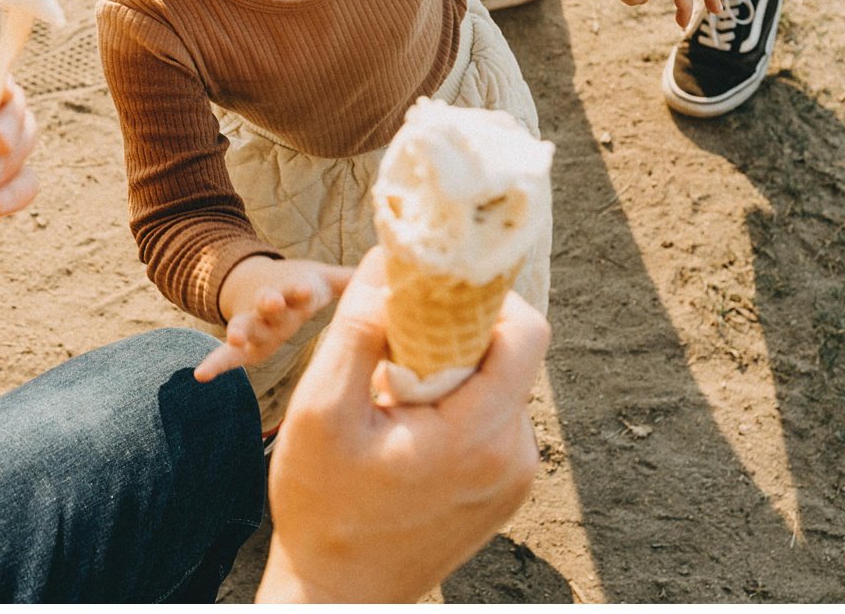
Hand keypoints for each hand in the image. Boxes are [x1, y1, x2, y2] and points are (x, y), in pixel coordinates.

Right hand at [196, 256, 353, 381]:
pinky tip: (201, 376)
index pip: (301, 291)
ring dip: (242, 329)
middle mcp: (275, 308)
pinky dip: (215, 364)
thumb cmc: (303, 285)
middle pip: (272, 306)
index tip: (307, 290)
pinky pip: (226, 356)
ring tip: (236, 337)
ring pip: (247, 326)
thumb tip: (396, 265)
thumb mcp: (326, 278)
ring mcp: (255, 325)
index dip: (303, 290)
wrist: (257, 283)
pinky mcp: (243, 344)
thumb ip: (356, 279)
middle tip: (272, 303)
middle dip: (272, 303)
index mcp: (297, 293)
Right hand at [256, 248, 549, 602]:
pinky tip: (405, 432)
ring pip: (497, 383)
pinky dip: (453, 406)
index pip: (524, 331)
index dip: (481, 297)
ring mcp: (515, 477)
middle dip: (453, 335)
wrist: (335, 594)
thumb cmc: (321, 506)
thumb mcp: (319, 409)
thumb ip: (360, 329)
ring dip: (450, 372)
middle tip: (392, 355)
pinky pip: (491, 417)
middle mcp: (514, 456)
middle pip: (509, 354)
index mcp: (477, 437)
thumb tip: (391, 264)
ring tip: (391, 404)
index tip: (427, 297)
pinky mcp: (506, 490)